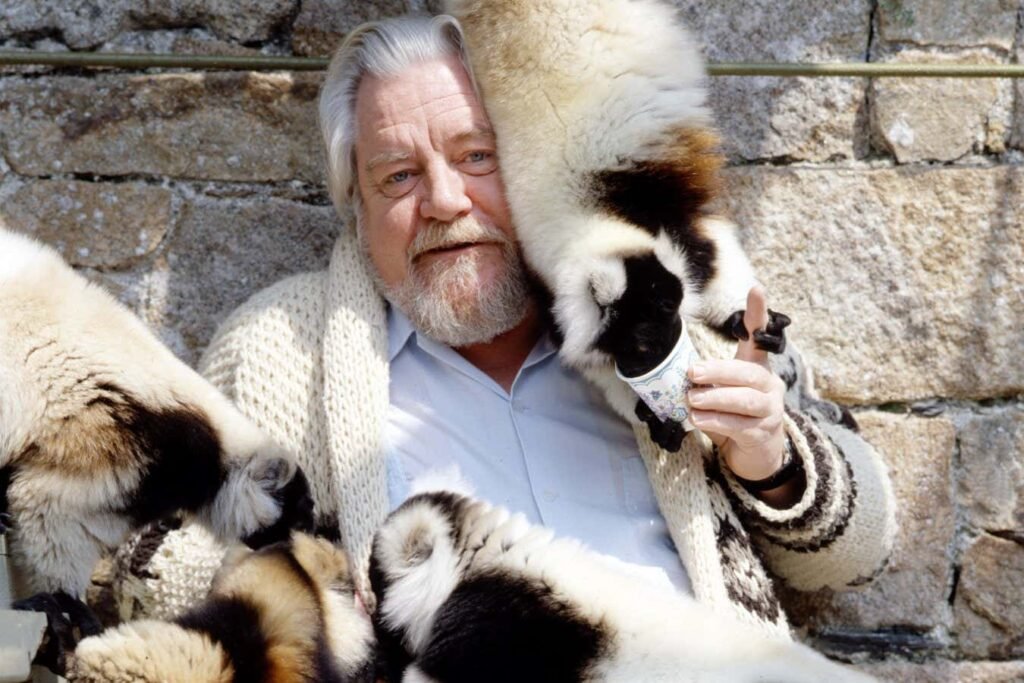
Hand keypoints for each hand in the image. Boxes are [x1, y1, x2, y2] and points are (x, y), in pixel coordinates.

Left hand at [686, 285, 785, 481]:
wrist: (756, 455)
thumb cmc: (734, 418)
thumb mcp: (722, 394)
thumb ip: (709, 381)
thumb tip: (682, 373)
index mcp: (757, 369)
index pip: (760, 337)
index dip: (758, 314)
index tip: (756, 289)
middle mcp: (769, 386)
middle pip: (748, 373)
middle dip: (719, 371)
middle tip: (693, 372)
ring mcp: (770, 411)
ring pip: (746, 400)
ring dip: (716, 398)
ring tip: (692, 399)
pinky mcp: (762, 434)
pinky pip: (739, 425)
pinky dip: (716, 421)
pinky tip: (698, 419)